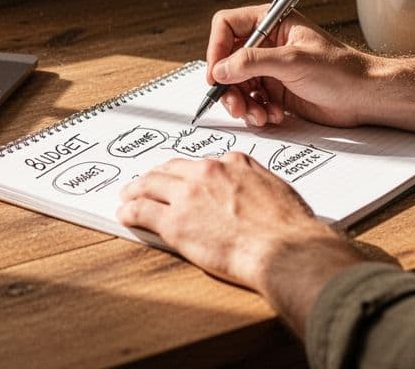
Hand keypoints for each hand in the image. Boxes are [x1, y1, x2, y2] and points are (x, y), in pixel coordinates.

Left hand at [117, 153, 366, 334]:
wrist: (285, 250)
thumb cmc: (289, 228)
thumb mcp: (277, 190)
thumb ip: (257, 182)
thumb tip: (253, 188)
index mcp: (234, 163)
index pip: (202, 164)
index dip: (188, 173)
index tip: (183, 179)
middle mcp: (208, 172)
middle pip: (171, 169)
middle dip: (155, 175)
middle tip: (145, 182)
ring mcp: (188, 196)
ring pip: (151, 185)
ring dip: (135, 189)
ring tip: (127, 195)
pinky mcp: (175, 222)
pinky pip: (143, 211)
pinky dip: (130, 211)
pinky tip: (124, 214)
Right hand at [206, 5, 414, 137]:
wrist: (364, 97)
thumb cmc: (340, 70)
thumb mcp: (293, 61)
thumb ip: (253, 62)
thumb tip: (221, 69)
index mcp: (272, 23)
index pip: (228, 26)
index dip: (217, 49)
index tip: (217, 73)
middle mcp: (267, 44)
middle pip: (227, 61)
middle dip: (229, 86)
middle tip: (236, 104)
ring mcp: (270, 69)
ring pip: (237, 85)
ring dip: (243, 103)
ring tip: (258, 114)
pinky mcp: (276, 91)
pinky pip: (252, 101)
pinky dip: (257, 112)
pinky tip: (273, 116)